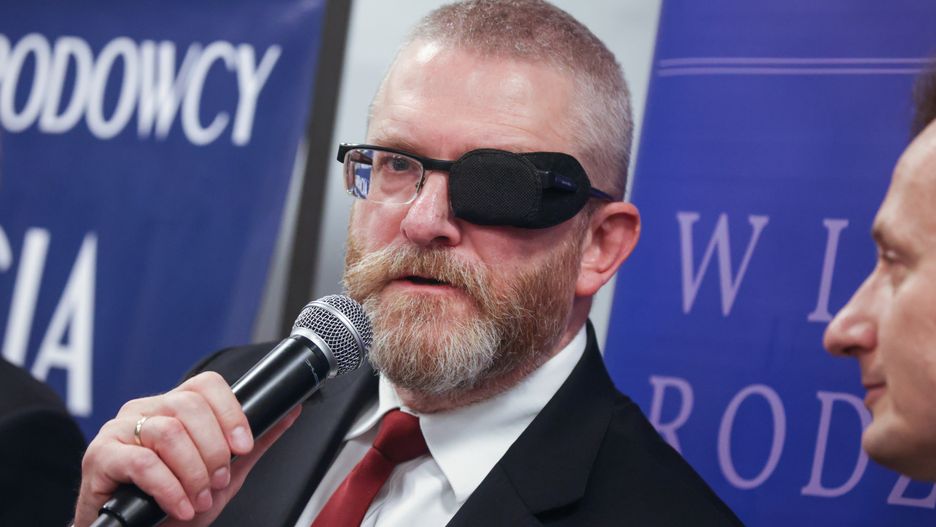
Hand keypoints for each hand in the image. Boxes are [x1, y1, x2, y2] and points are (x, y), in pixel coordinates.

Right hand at [73, 371, 301, 526]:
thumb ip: (253, 444)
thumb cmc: (173, 506)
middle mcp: (145, 410)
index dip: (231, 413)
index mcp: (173, 407)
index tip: (242, 446)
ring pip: (168, 432)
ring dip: (193, 472)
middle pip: (189, 407)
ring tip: (198, 497)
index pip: (207, 385)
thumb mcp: (223, 475)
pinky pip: (142, 463)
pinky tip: (180, 505)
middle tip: (217, 481)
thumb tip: (290, 412)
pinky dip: (170, 488)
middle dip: (214, 450)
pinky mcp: (100, 457)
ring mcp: (119, 430)